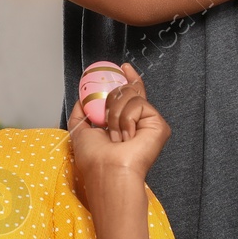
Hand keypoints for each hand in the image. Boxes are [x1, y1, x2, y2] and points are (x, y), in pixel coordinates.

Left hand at [66, 64, 168, 208]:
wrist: (107, 170)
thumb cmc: (94, 159)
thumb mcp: (79, 130)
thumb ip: (80, 112)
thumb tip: (81, 98)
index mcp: (123, 123)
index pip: (127, 94)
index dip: (127, 79)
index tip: (123, 68)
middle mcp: (138, 121)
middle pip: (128, 90)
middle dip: (112, 102)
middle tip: (107, 123)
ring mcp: (149, 122)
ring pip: (130, 96)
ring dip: (115, 116)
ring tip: (117, 136)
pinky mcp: (158, 124)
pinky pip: (138, 104)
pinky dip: (126, 120)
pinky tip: (128, 137)